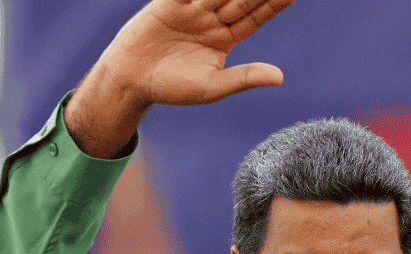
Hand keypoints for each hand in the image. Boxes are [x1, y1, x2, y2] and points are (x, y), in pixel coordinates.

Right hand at [67, 0, 293, 156]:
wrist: (131, 80)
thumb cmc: (171, 88)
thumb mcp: (212, 86)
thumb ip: (244, 77)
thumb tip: (280, 77)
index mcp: (226, 39)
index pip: (255, 17)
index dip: (274, 4)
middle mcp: (212, 20)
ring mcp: (192, 8)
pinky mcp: (170, 2)